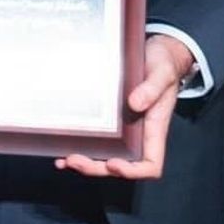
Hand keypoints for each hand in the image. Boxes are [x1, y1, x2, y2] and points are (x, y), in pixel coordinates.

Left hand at [58, 34, 191, 179]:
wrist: (155, 52)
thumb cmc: (162, 64)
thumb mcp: (162, 73)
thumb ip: (152, 88)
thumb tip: (135, 104)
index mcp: (154, 129)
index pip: (150, 164)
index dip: (133, 170)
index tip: (114, 163)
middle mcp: (138, 134)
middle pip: (121, 165)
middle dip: (98, 168)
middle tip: (73, 160)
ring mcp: (123, 129)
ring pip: (105, 156)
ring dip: (85, 162)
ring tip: (63, 160)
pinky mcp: (109, 118)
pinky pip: (96, 138)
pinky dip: (79, 146)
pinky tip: (61, 147)